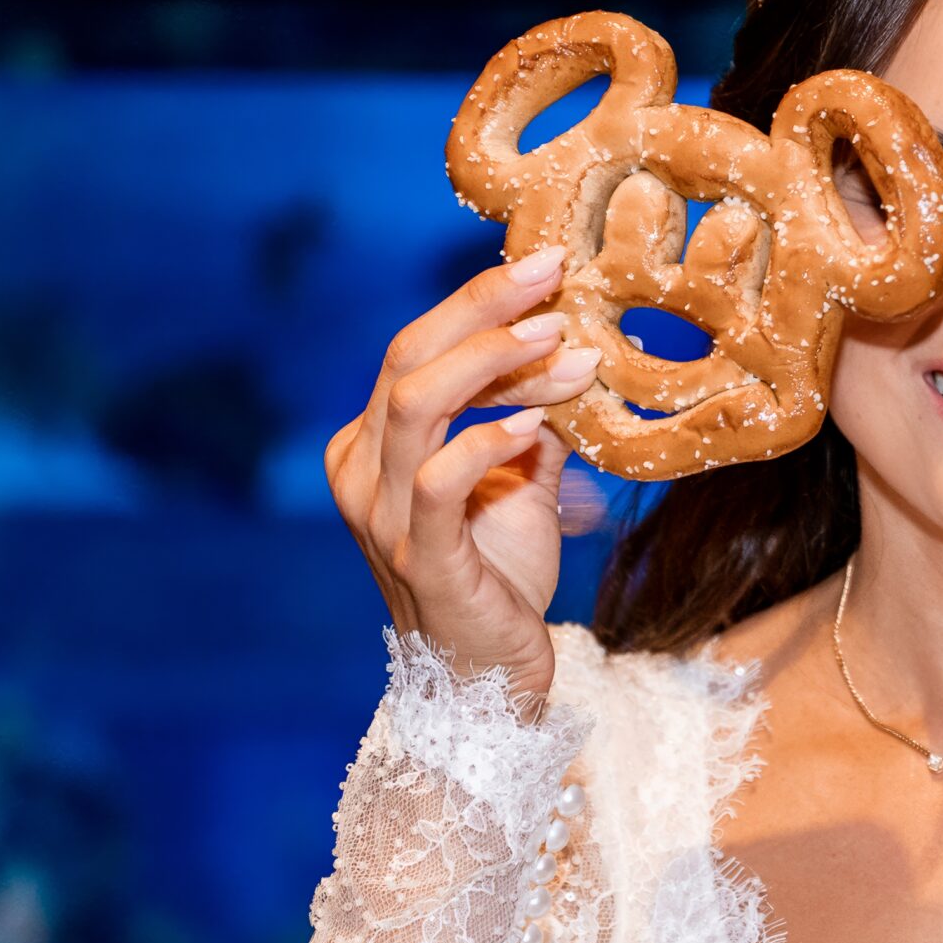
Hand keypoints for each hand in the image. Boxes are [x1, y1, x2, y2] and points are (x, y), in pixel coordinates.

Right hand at [324, 245, 602, 717]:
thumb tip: (581, 346)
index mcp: (374, 442)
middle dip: (484, 308)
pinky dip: (488, 440)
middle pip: (408, 357)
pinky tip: (537, 426)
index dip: (479, 301)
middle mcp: (361, 468)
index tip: (548, 264)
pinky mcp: (418, 557)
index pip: (418, 347)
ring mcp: (380, 514)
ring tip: (563, 344)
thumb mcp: (522, 481)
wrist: (487, 678)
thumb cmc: (499, 576)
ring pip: (414, 402)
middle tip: (554, 277)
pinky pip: (439, 479)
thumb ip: (534, 416)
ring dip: (494, 363)